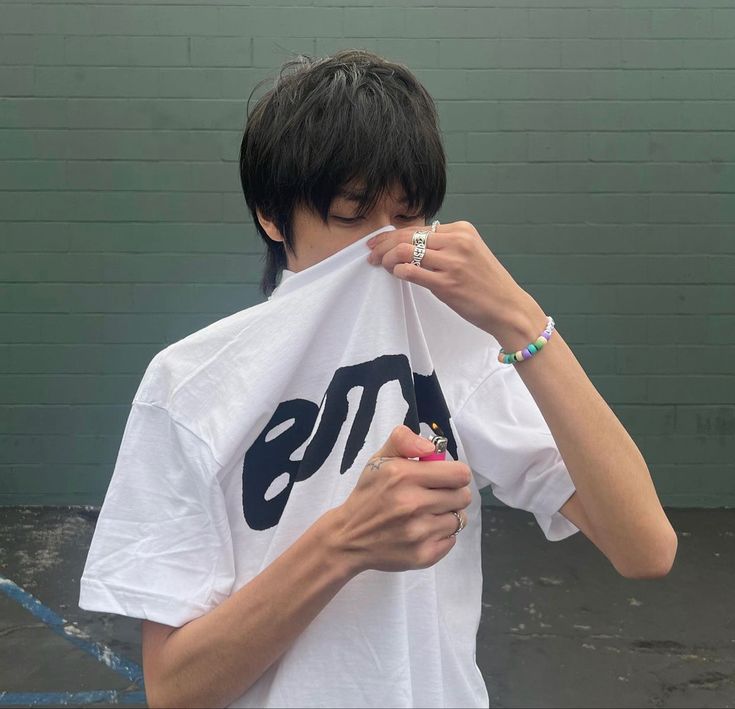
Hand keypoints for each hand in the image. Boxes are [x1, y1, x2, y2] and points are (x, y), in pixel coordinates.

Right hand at [332, 425, 472, 573]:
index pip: (459, 474)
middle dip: (452, 493)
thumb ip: (404, 441)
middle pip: (463, 496)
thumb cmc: (369, 494)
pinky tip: (423, 530)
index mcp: (403, 476)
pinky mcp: (423, 555)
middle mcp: (413, 504)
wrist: (348, 537)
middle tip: (434, 495)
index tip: (442, 477)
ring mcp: (419, 532)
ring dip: (446, 515)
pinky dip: (441, 535)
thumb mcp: (379, 459)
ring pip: (458, 518)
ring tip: (427, 514)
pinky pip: (451, 540)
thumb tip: (430, 447)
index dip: (454, 474)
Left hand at [367, 220, 546, 346]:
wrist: (507, 308)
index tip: (377, 242)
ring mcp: (452, 262)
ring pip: (404, 251)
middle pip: (407, 236)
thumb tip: (410, 245)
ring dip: (386, 258)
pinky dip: (398, 271)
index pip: (416, 228)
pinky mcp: (447, 284)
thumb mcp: (469, 254)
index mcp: (462, 230)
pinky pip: (411, 272)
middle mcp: (457, 242)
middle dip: (383, 244)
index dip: (392, 235)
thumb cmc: (487, 284)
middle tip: (371, 255)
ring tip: (380, 266)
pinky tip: (396, 275)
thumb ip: (444, 246)